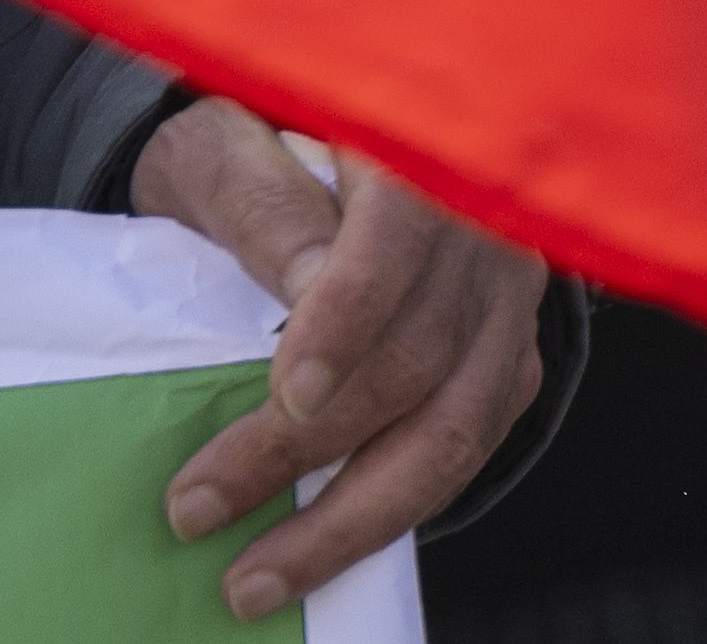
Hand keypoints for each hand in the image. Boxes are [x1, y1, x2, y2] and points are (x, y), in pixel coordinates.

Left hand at [135, 103, 554, 618]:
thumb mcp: (229, 139)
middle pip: (420, 356)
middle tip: (196, 509)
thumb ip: (261, 202)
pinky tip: (325, 545)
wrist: (326, 129)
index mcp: (420, 145)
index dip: (350, 317)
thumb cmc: (254, 133)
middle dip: (305, 451)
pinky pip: (469, 444)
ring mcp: (508, 296)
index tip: (288, 392)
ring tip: (258, 576)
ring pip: (456, 426)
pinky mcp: (509, 354)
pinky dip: (396, 503)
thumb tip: (304, 284)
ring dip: (353, 516)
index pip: (400, 236)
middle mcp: (485, 223)